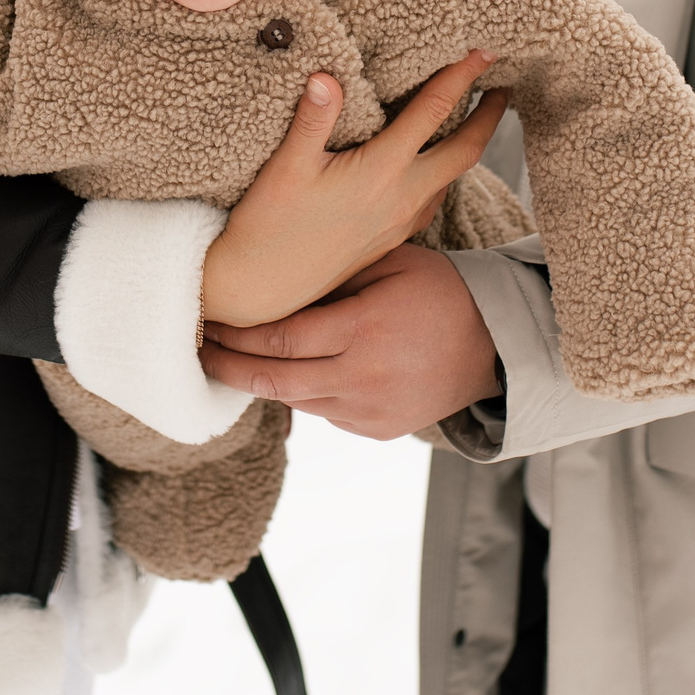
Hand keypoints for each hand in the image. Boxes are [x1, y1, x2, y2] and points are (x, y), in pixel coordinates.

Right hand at [200, 51, 507, 329]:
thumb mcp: (286, 166)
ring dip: (469, 145)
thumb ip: (313, 118)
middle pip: (466, 151)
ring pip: (452, 178)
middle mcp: (402, 197)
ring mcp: (400, 222)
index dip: (462, 77)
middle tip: (504, 85)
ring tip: (473, 118)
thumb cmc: (268, 226)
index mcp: (381, 171)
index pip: (433, 112)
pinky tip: (430, 163)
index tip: (486, 50)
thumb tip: (328, 75)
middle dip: (490, 116)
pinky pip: (433, 199)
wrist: (262, 289)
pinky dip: (443, 172)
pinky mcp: (391, 238)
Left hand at [201, 244, 501, 440]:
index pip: (280, 338)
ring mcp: (369, 410)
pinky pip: (324, 412)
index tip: (207, 322)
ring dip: (260, 382)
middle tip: (198, 350)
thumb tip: (274, 285)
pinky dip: (301, 393)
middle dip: (228, 366)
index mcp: (364, 330)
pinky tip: (284, 374)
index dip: (235, 334)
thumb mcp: (390, 264)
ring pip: (295, 400)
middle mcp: (362, 377)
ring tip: (228, 361)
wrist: (496, 346)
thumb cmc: (440, 291)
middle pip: (274, 380)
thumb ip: (335, 277)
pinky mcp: (378, 430)